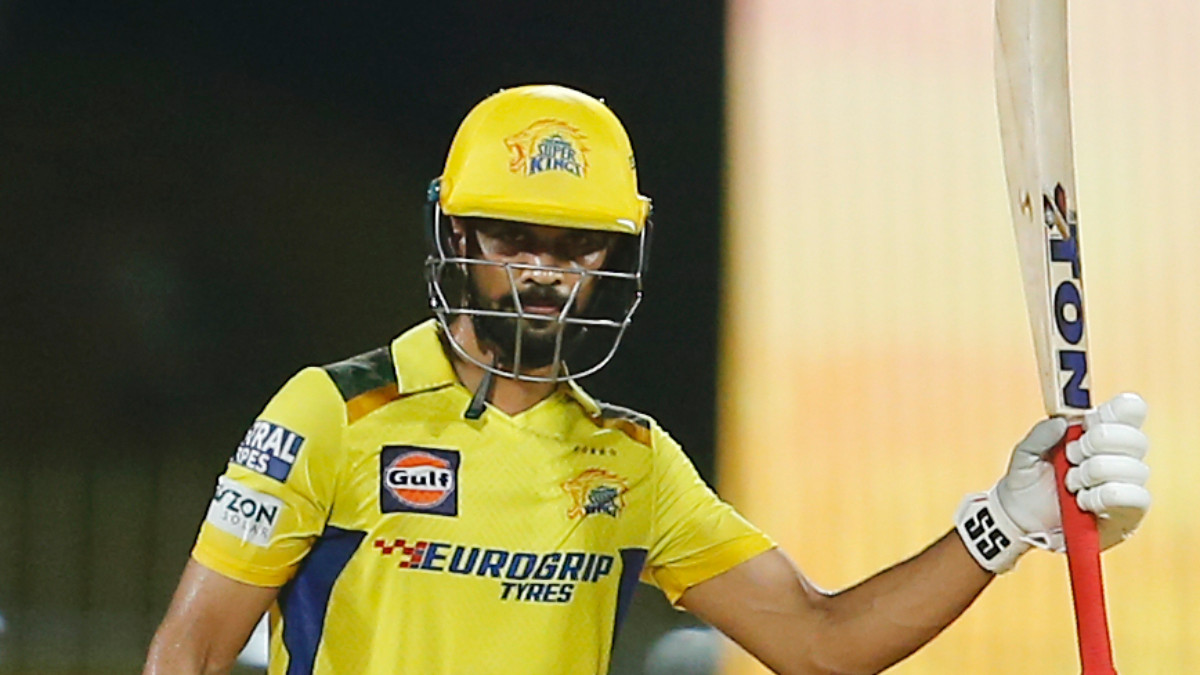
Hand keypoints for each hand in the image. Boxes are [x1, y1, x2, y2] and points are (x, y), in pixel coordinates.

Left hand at [955, 393, 1150, 572]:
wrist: (1021, 518)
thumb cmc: (1027, 481)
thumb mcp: (1025, 453)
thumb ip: (1041, 433)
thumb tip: (1063, 422)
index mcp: (1099, 431)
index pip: (1130, 410)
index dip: (1113, 413)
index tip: (1087, 423)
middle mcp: (1121, 455)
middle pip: (1135, 438)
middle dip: (1094, 446)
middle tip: (1070, 458)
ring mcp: (1128, 483)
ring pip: (1133, 469)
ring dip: (1093, 474)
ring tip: (1071, 484)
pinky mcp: (1130, 512)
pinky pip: (1136, 497)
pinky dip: (1103, 497)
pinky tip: (1084, 502)